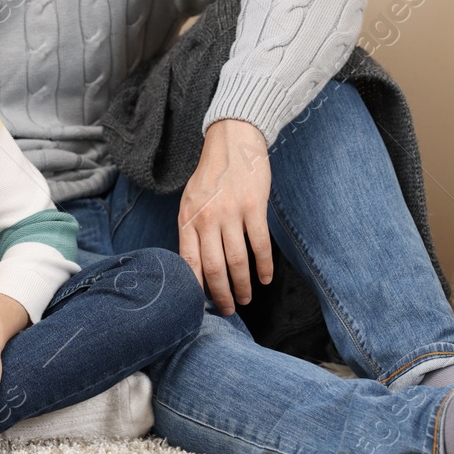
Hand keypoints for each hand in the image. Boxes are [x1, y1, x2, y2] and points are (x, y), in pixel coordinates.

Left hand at [177, 118, 272, 315]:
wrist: (233, 143)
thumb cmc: (211, 176)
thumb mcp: (190, 201)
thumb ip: (192, 230)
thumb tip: (195, 267)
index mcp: (187, 218)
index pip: (188, 262)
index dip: (194, 289)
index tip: (200, 307)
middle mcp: (206, 218)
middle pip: (213, 268)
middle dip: (222, 295)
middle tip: (230, 310)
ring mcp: (230, 213)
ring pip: (237, 261)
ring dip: (244, 285)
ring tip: (247, 298)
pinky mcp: (254, 207)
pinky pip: (260, 245)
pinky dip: (264, 266)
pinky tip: (266, 278)